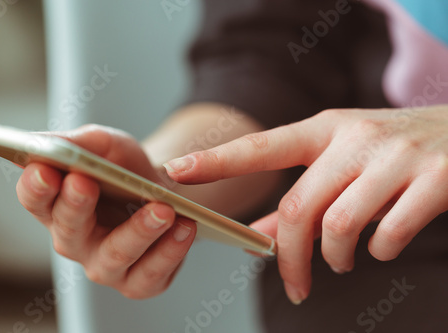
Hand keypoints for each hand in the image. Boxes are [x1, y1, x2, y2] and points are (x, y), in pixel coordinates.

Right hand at [16, 124, 195, 298]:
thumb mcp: (107, 145)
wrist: (162, 193)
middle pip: (68, 230)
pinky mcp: (139, 283)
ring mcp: (104, 266)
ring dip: (138, 231)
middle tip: (85, 182)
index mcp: (56, 207)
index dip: (36, 186)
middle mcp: (74, 241)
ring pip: (115, 255)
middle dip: (76, 206)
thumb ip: (81, 143)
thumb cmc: (125, 169)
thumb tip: (56, 145)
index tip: (44, 169)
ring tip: (162, 209)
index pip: (34, 199)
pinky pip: (152, 272)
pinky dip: (171, 250)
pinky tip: (185, 227)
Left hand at [164, 105, 447, 303]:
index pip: (260, 146)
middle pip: (297, 208)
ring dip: (333, 258)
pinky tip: (380, 248)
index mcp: (324, 130)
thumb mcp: (341, 162)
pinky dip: (378, 251)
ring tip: (341, 261)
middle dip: (289, 257)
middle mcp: (353, 138)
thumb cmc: (389, 152)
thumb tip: (257, 234)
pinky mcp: (433, 179)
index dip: (216, 161)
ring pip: (338, 225)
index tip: (176, 172)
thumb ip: (301, 198)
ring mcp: (394, 157)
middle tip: (294, 283)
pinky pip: (388, 233)